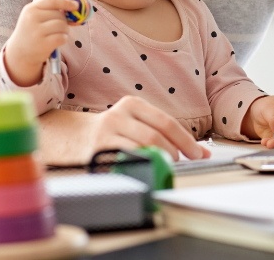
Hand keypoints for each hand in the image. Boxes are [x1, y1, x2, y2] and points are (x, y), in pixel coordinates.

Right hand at [3, 0, 77, 86]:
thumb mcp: (33, 17)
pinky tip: (57, 41)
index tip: (75, 6)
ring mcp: (37, 32)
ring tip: (58, 34)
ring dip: (65, 30)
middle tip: (58, 28)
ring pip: (62, 26)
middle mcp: (32, 18)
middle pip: (59, 15)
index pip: (52, 1)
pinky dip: (64, 39)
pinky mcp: (43, 44)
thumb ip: (49, 10)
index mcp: (30, 9)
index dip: (66, 3)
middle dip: (64, 21)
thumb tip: (72, 5)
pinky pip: (62, 37)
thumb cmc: (32, 31)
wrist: (20, 52)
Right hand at [86, 96, 211, 161]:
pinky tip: (146, 170)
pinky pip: (127, 160)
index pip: (166, 122)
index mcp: (132, 104)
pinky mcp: (98, 151)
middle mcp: (118, 115)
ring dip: (159, 162)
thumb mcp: (134, 122)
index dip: (186, 140)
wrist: (75, 137)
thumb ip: (162, 132)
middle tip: (178, 163)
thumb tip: (199, 151)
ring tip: (163, 167)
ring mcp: (106, 133)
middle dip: (173, 153)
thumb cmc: (113, 131)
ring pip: (142, 149)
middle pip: (155, 136)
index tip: (199, 154)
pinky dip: (141, 167)